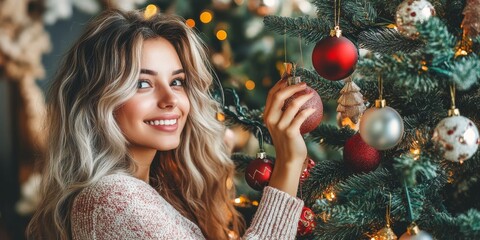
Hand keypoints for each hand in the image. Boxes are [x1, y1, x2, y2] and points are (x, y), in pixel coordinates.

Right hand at [263, 79, 315, 195]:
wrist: (289, 159)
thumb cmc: (288, 140)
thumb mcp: (282, 124)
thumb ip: (284, 111)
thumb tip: (294, 93)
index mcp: (267, 115)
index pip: (272, 94)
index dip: (281, 83)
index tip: (291, 76)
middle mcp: (270, 119)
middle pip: (279, 95)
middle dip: (292, 86)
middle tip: (304, 83)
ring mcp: (279, 126)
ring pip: (292, 104)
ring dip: (303, 96)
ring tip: (311, 93)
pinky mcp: (289, 132)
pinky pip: (301, 116)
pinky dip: (308, 111)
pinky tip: (313, 109)